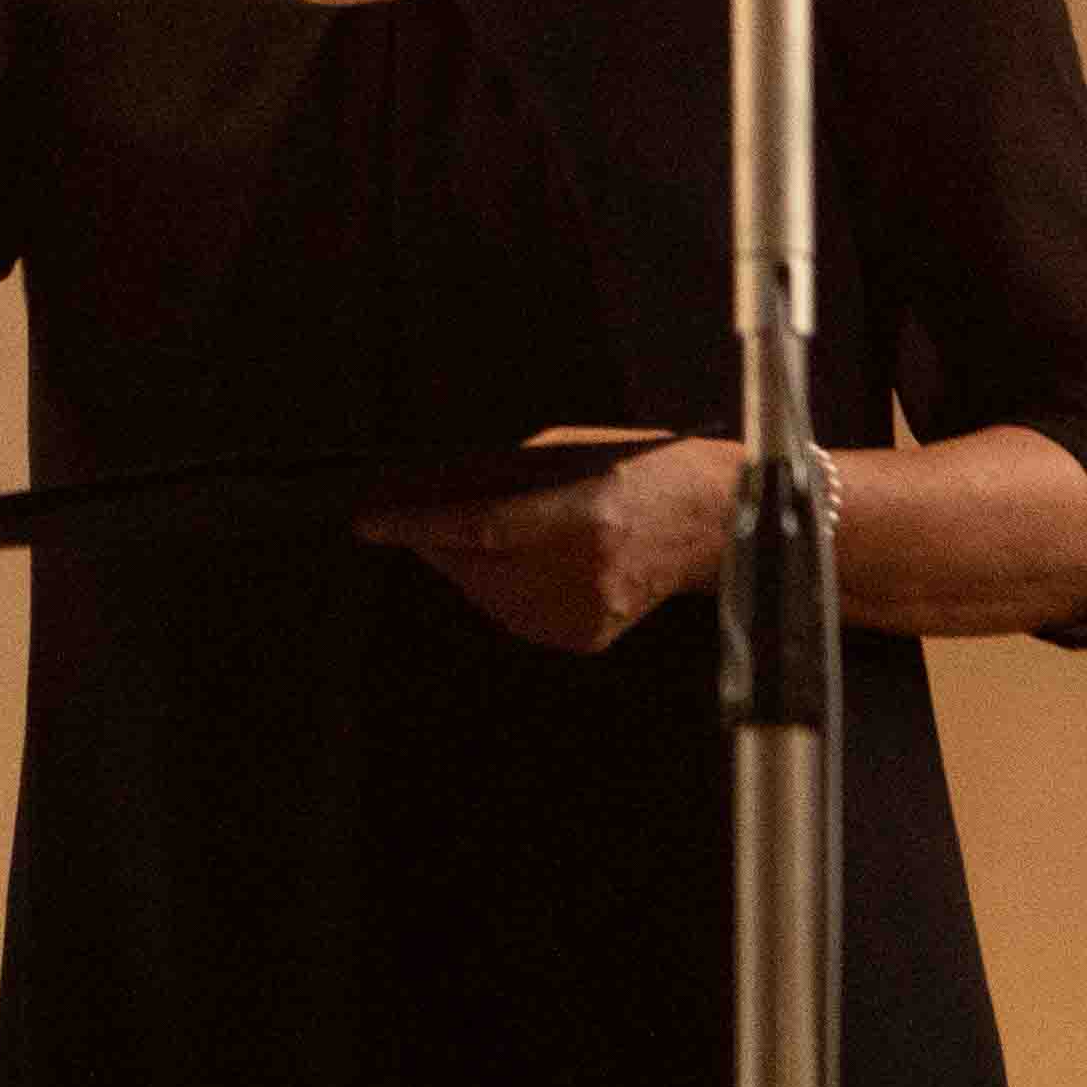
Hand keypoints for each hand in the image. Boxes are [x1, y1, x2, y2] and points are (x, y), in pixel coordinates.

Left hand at [361, 431, 737, 653]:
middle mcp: (584, 571)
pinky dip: (506, 595)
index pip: (478, 528)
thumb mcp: (575, 449)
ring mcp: (587, 612)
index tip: (372, 523)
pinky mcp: (590, 636)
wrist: (715, 521)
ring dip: (470, 572)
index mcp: (582, 517)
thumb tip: (449, 493)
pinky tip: (515, 568)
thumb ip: (513, 471)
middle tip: (416, 527)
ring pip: (492, 601)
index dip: (418, 528)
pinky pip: (523, 620)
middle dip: (439, 548)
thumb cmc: (646, 471)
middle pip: (476, 570)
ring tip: (465, 544)